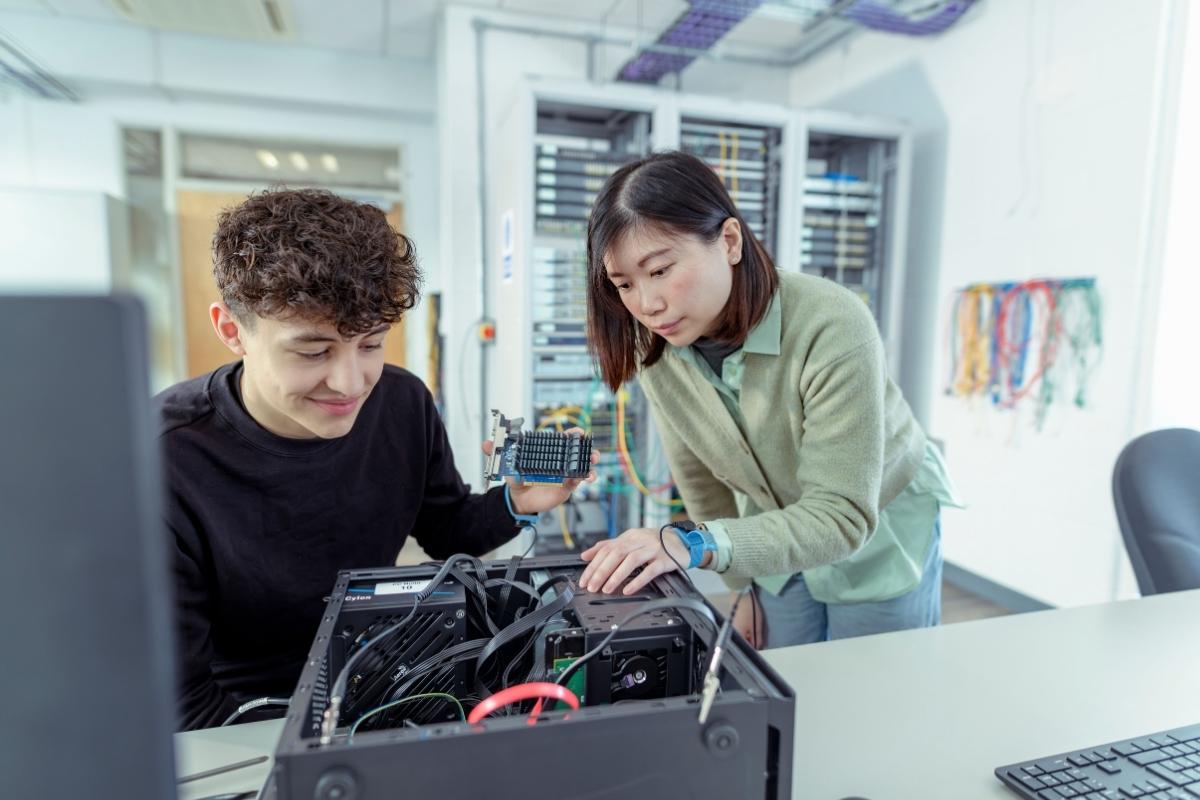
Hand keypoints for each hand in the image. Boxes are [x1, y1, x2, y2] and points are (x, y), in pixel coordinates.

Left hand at [481, 427, 598, 515]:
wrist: (519, 500)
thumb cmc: (518, 479)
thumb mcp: (508, 465)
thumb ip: (498, 453)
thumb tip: (485, 443)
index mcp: (548, 453)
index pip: (563, 440)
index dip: (572, 435)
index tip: (577, 432)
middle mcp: (559, 461)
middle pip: (577, 451)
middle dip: (586, 447)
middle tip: (590, 448)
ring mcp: (565, 473)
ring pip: (583, 465)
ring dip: (590, 461)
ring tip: (593, 461)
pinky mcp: (568, 486)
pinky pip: (579, 481)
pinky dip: (585, 478)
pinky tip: (586, 478)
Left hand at [578, 526, 693, 594]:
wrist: (683, 542)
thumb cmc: (655, 544)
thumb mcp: (631, 541)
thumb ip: (608, 546)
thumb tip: (585, 555)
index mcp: (629, 536)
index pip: (607, 548)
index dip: (593, 565)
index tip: (585, 579)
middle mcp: (640, 540)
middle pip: (617, 553)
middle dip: (601, 571)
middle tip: (592, 586)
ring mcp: (653, 549)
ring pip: (632, 560)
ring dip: (616, 576)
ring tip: (607, 589)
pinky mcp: (665, 560)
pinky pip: (650, 570)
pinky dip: (637, 580)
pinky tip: (628, 589)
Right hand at [732, 589, 763, 648]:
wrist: (741, 595)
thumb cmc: (750, 611)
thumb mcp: (757, 626)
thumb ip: (757, 638)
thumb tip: (758, 647)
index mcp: (738, 636)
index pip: (746, 647)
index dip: (754, 648)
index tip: (760, 646)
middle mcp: (732, 633)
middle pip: (742, 641)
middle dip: (750, 642)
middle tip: (759, 639)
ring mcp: (731, 626)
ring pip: (740, 635)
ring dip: (748, 635)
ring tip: (755, 632)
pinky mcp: (732, 621)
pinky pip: (739, 629)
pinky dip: (745, 630)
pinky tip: (750, 627)